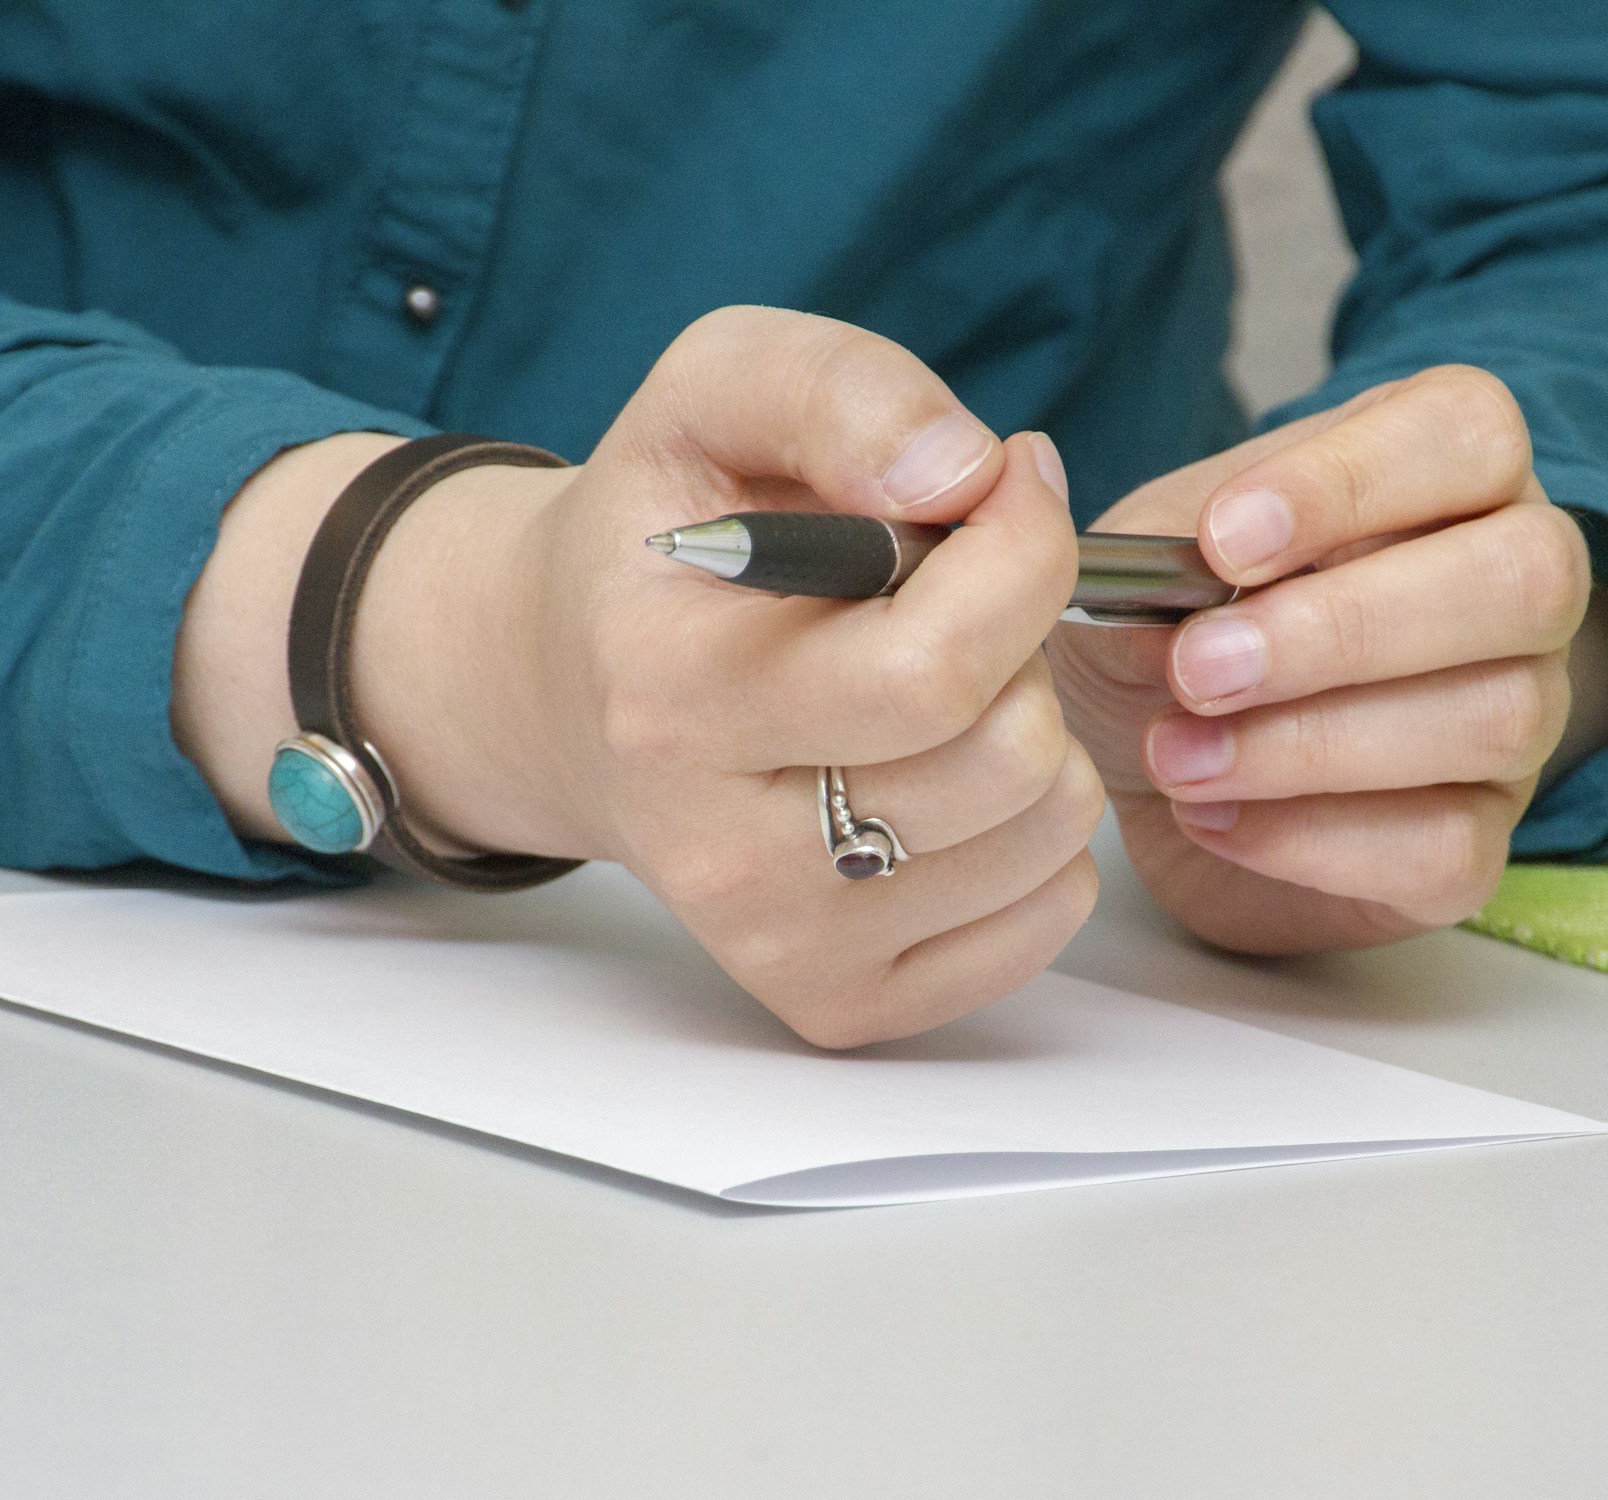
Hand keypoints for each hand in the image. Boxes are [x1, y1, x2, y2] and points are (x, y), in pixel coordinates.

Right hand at [177, 307, 1104, 1046]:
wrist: (565, 690)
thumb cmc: (664, 540)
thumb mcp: (715, 392)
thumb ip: (839, 390)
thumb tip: (963, 474)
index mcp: (672, 696)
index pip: (938, 664)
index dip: (1021, 550)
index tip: (1001, 491)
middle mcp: (714, 849)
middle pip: (1004, 758)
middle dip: (1025, 646)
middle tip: (957, 602)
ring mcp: (774, 942)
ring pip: (1042, 838)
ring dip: (1035, 734)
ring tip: (944, 688)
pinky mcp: (833, 1001)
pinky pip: (1042, 919)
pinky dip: (1035, 836)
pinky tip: (949, 777)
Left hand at [1048, 366, 1588, 953]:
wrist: (1150, 774)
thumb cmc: (1167, 634)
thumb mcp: (1139, 569)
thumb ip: (1161, 560)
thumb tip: (1180, 597)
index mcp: (1443, 471)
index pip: (1464, 430)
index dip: (1351, 484)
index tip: (1220, 542)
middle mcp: (1516, 584)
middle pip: (1526, 577)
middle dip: (1346, 627)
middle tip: (1197, 670)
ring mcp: (1521, 717)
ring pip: (1494, 718)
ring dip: (1311, 745)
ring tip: (1175, 756)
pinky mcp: (1479, 842)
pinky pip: (1447, 846)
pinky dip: (1313, 840)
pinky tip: (1211, 818)